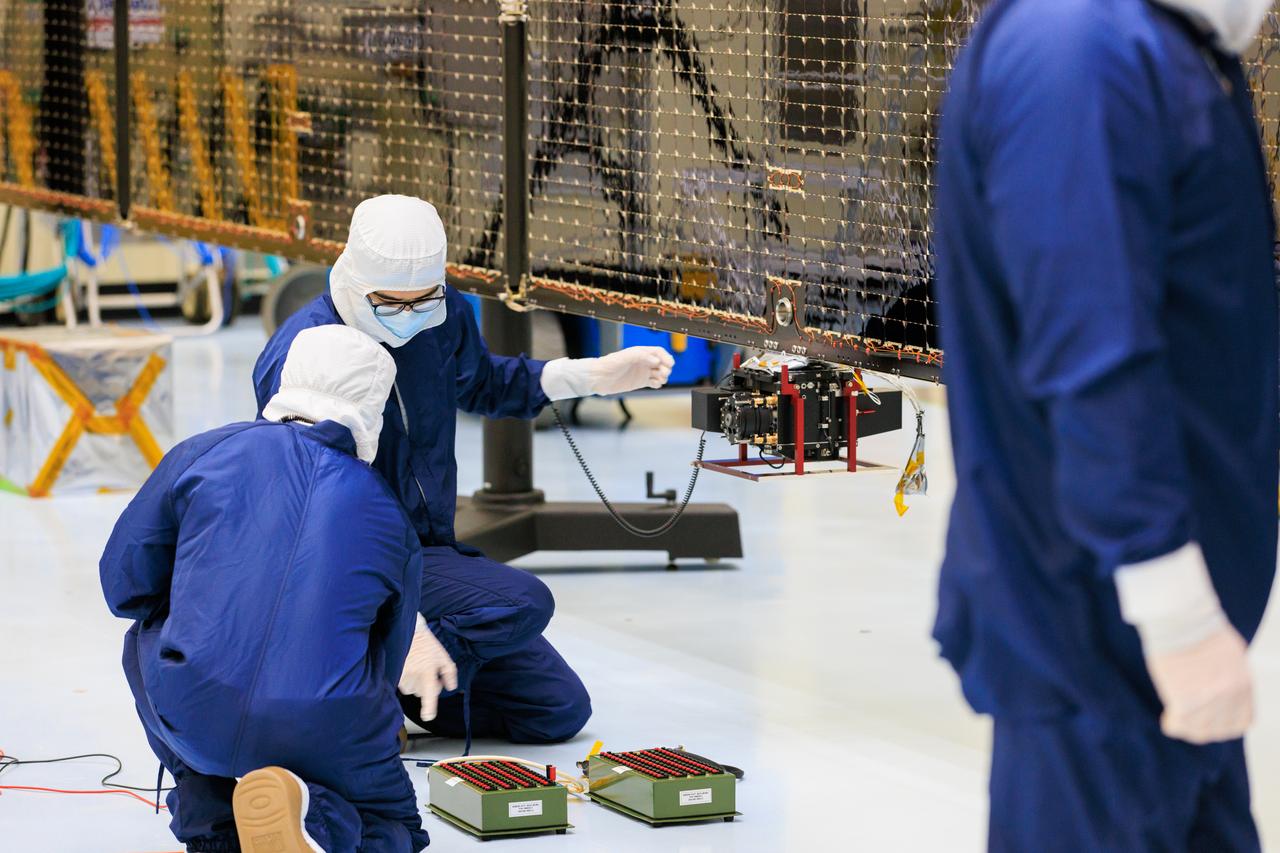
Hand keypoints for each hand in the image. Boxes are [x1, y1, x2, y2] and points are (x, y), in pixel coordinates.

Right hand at [398, 618, 457, 720]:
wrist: (407, 632)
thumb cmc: (427, 644)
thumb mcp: (443, 656)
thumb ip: (449, 673)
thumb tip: (451, 687)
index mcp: (427, 672)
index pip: (428, 695)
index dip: (429, 708)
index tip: (428, 716)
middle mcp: (413, 677)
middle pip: (422, 693)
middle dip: (427, 686)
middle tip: (429, 673)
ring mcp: (402, 677)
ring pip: (412, 690)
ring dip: (417, 683)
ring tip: (418, 668)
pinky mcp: (394, 675)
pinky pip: (404, 685)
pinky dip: (408, 680)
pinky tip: (410, 668)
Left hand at [540, 347, 675, 399]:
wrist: (598, 378)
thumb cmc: (609, 364)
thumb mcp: (625, 356)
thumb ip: (641, 356)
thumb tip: (656, 360)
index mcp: (640, 352)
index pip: (658, 352)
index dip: (666, 357)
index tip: (669, 364)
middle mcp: (643, 361)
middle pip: (662, 363)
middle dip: (666, 368)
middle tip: (663, 373)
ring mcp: (642, 372)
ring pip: (660, 373)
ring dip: (664, 376)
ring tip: (659, 380)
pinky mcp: (640, 382)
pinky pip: (654, 382)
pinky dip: (658, 384)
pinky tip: (656, 385)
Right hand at [1114, 542, 1254, 744]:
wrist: (1180, 617)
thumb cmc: (1199, 627)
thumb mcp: (1231, 654)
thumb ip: (1230, 676)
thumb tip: (1220, 688)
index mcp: (1244, 683)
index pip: (1242, 722)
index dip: (1224, 724)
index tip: (1209, 719)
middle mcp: (1230, 695)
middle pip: (1219, 730)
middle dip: (1204, 728)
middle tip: (1189, 719)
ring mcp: (1208, 699)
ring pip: (1199, 731)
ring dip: (1187, 727)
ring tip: (1176, 716)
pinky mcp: (1185, 700)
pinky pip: (1178, 724)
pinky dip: (1172, 724)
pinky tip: (1168, 716)